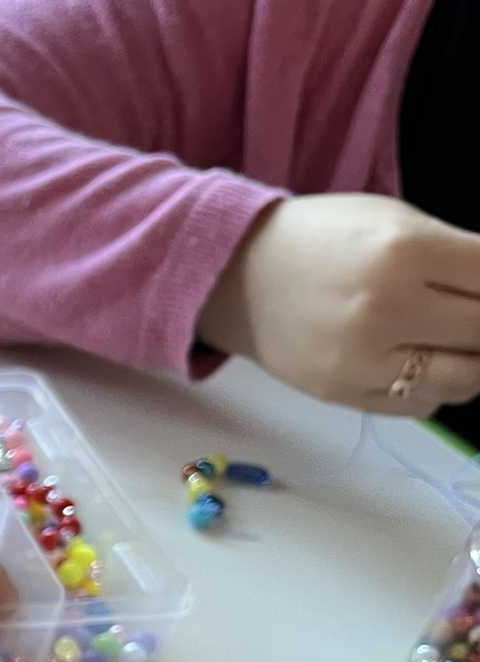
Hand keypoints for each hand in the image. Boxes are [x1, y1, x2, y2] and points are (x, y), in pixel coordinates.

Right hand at [198, 193, 479, 415]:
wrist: (238, 278)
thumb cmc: (322, 240)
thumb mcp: (398, 222)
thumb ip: (459, 256)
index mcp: (405, 252)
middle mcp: (385, 310)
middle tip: (472, 316)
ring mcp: (362, 359)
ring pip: (462, 380)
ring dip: (472, 363)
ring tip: (457, 344)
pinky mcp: (343, 393)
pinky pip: (419, 405)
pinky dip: (433, 389)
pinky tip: (418, 362)